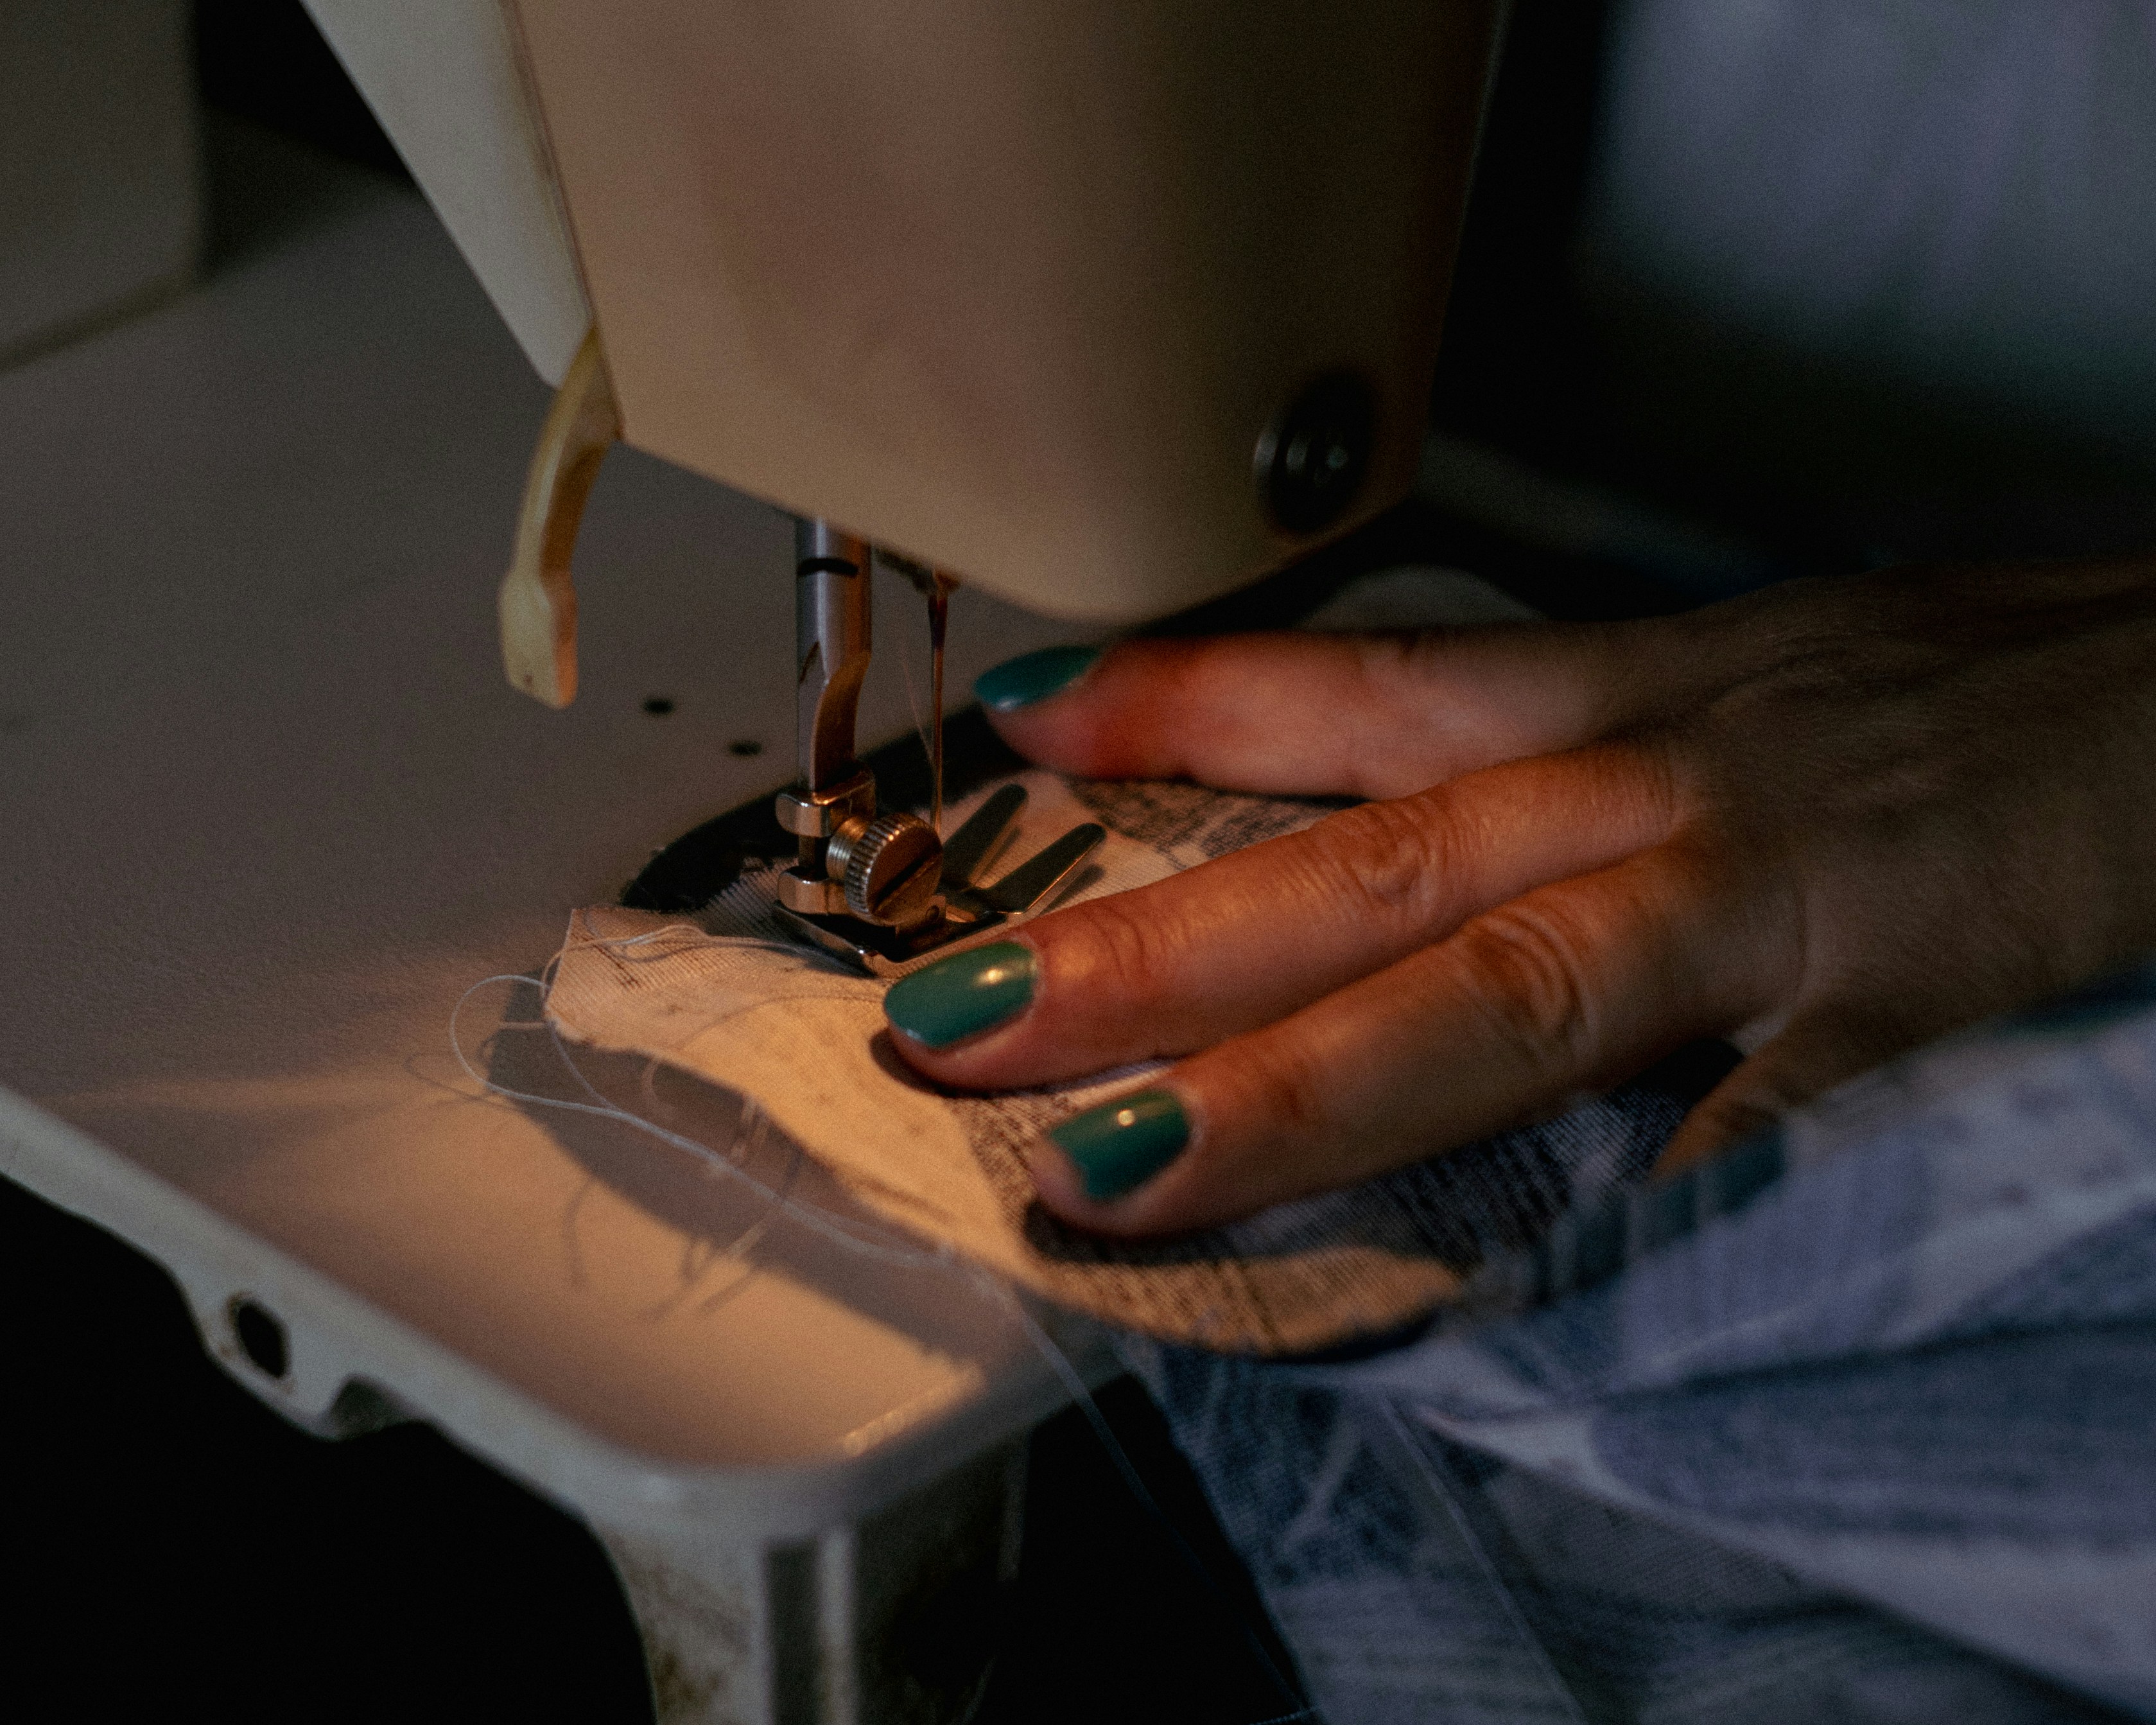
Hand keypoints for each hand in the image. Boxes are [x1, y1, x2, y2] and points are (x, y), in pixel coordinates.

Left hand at [882, 560, 2155, 1234]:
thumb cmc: (2001, 695)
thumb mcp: (1778, 684)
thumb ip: (1618, 761)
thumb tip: (1465, 834)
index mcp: (1642, 701)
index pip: (1371, 693)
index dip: (1191, 703)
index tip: (1029, 723)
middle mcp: (1670, 779)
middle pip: (1369, 865)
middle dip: (1149, 949)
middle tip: (950, 1019)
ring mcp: (1779, 895)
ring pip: (1499, 986)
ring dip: (1295, 1086)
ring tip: (1118, 1168)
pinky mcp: (1914, 1006)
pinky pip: (1751, 1131)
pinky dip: (1630, 1214)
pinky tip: (1505, 1311)